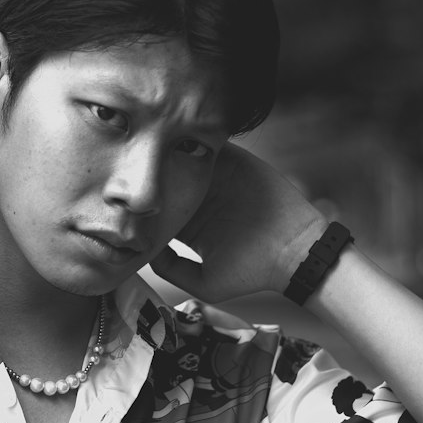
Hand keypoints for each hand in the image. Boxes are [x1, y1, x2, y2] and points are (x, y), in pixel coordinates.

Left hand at [149, 145, 325, 303]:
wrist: (296, 251)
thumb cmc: (252, 272)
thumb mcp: (205, 282)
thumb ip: (171, 268)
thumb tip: (144, 245)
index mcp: (188, 224)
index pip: (157, 211)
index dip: (142, 208)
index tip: (127, 205)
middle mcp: (199, 199)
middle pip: (165, 182)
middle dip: (150, 177)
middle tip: (132, 171)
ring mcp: (216, 178)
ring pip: (183, 160)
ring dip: (169, 153)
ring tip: (152, 149)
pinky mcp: (234, 161)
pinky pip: (210, 146)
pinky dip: (195, 140)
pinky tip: (178, 140)